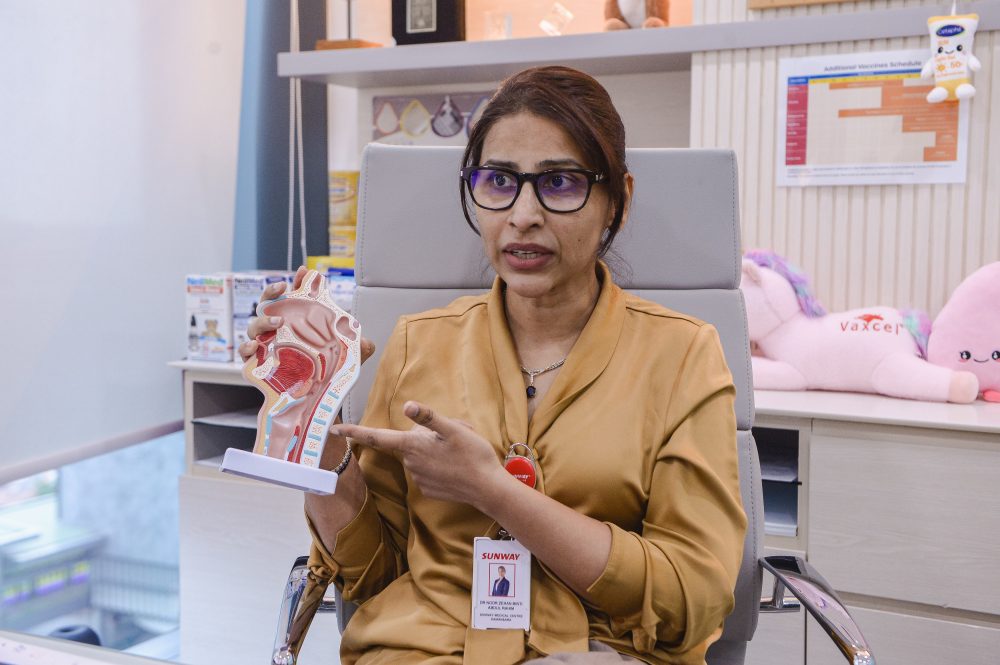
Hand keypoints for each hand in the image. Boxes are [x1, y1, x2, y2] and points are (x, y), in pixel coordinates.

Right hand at [238, 266, 307, 361]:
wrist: (302, 373)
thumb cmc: (299, 341)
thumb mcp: (307, 318)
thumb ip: (304, 293)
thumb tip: (304, 270)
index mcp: (275, 316)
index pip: (269, 300)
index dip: (272, 291)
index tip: (283, 285)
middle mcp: (265, 329)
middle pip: (259, 316)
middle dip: (266, 315)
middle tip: (280, 319)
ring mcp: (258, 344)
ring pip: (252, 332)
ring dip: (261, 328)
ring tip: (273, 330)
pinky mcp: (255, 361)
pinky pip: (244, 353)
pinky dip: (246, 348)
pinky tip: (254, 346)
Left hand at [334, 402, 508, 508]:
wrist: (487, 488)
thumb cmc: (473, 455)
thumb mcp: (454, 429)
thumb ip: (428, 417)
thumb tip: (407, 406)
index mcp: (413, 446)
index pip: (376, 437)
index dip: (355, 431)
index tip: (334, 428)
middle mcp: (410, 464)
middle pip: (408, 442)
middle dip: (424, 436)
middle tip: (452, 436)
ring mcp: (418, 479)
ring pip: (420, 456)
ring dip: (433, 451)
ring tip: (457, 453)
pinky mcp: (428, 490)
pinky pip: (427, 470)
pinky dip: (438, 465)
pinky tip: (456, 467)